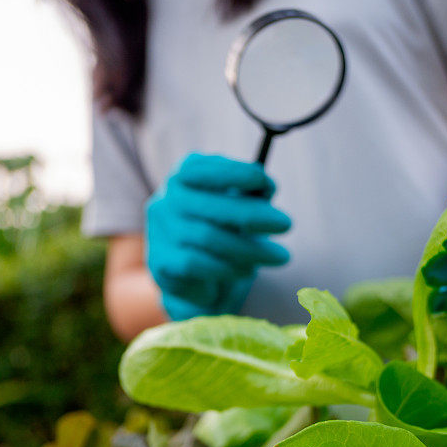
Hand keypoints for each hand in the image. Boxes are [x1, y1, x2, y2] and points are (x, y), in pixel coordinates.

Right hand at [146, 153, 290, 319]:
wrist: (196, 278)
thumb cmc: (226, 229)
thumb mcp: (242, 203)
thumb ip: (254, 190)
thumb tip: (266, 186)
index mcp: (185, 175)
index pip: (204, 168)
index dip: (236, 173)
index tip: (268, 184)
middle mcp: (166, 199)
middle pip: (212, 206)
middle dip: (254, 215)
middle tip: (287, 224)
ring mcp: (159, 231)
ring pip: (207, 237)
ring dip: (249, 248)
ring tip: (278, 255)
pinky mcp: (160, 263)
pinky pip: (196, 264)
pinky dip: (227, 267)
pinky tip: (248, 270)